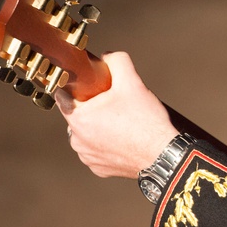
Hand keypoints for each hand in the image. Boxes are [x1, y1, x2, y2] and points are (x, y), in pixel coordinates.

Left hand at [56, 51, 178, 178]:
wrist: (163, 156)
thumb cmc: (145, 121)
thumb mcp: (132, 81)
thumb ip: (117, 61)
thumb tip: (108, 56)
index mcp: (79, 118)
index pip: (63, 95)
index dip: (76, 86)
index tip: (90, 85)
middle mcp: (77, 140)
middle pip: (78, 115)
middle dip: (92, 107)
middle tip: (114, 102)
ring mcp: (87, 157)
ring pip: (87, 134)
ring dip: (99, 126)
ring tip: (122, 121)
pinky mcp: (98, 169)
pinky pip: (97, 151)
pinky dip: (107, 144)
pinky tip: (123, 138)